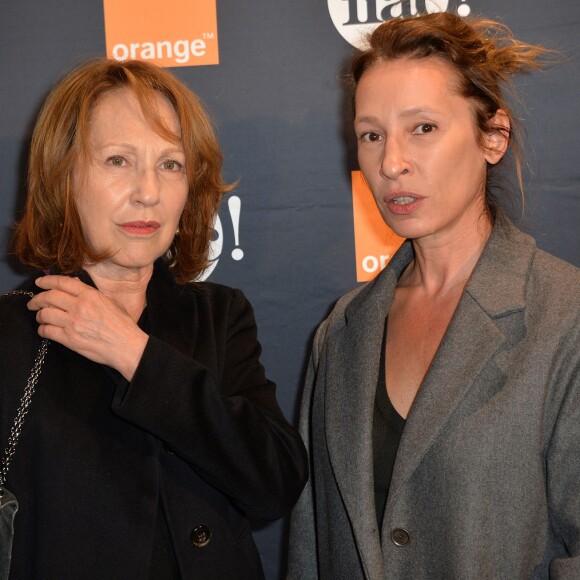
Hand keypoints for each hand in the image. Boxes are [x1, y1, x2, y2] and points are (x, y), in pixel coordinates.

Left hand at [28, 275, 148, 380]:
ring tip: (41, 317)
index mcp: (90, 295)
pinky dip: (43, 329)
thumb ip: (91, 293)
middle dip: (37, 299)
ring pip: (45, 314)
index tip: (39, 282)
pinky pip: (47, 331)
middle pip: (48, 297)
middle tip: (33, 303)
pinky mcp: (69, 339)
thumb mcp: (111, 302)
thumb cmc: (123, 325)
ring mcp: (73, 323)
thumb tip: (74, 284)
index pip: (62, 282)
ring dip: (40, 315)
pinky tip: (46, 330)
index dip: (47, 280)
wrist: (127, 346)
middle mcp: (79, 307)